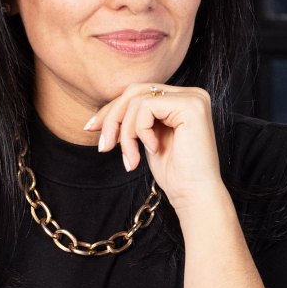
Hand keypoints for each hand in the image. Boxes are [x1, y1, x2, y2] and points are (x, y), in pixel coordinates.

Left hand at [85, 83, 223, 205]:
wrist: (195, 195)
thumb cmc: (175, 174)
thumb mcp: (148, 139)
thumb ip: (135, 119)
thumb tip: (103, 111)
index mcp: (183, 100)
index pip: (139, 93)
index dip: (112, 110)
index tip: (91, 128)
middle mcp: (192, 94)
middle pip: (135, 91)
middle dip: (113, 119)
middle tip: (104, 146)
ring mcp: (193, 98)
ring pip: (137, 100)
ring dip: (126, 132)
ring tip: (130, 158)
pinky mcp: (190, 106)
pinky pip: (146, 107)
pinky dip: (140, 131)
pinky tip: (153, 149)